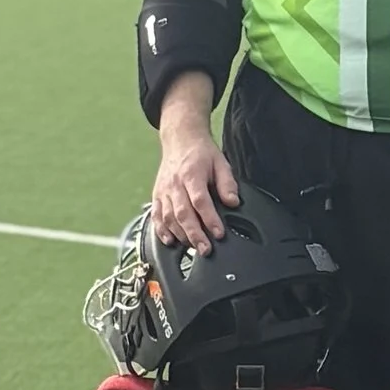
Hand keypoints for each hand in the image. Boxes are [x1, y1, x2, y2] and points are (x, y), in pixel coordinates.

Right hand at [151, 84, 236, 250]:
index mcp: (192, 174)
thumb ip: (227, 184)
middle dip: (194, 234)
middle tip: (205, 249)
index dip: (209, 219)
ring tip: (193, 247)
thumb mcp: (221, 163)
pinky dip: (161, 231)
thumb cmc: (201, 153)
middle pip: (183, 213)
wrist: (180, 139)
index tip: (219, 233)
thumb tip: (233, 202)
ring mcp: (163, 190)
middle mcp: (175, 184)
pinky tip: (170, 241)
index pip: (200, 201)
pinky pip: (156, 216)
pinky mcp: (157, 195)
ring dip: (180, 235)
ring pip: (169, 218)